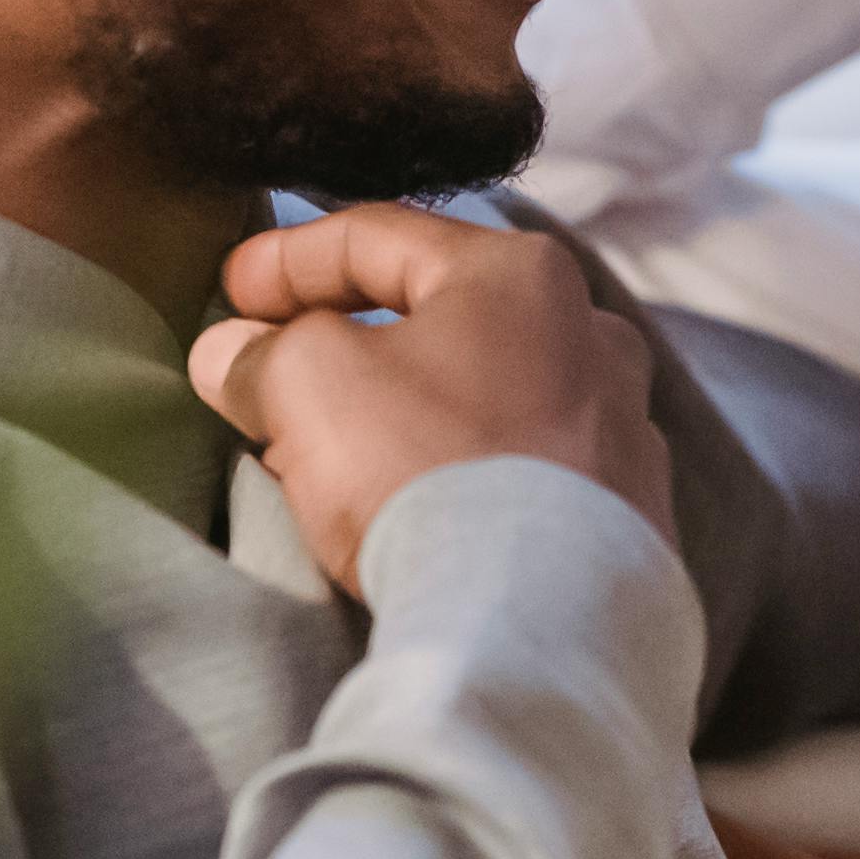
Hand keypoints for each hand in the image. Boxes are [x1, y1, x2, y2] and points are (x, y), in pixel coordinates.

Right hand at [190, 208, 676, 587]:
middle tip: (274, 372)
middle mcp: (592, 335)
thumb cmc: (424, 468)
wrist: (536, 620)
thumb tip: (233, 356)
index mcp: (520, 274)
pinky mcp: (628, 517)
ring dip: (405, 413)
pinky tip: (415, 511)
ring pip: (483, 398)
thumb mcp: (309, 382)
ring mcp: (622, 430)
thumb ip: (264, 353)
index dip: (286, 260)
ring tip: (337, 452)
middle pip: (437, 319)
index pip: (377, 238)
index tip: (231, 295)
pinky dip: (459, 476)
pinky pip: (520, 473)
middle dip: (345, 342)